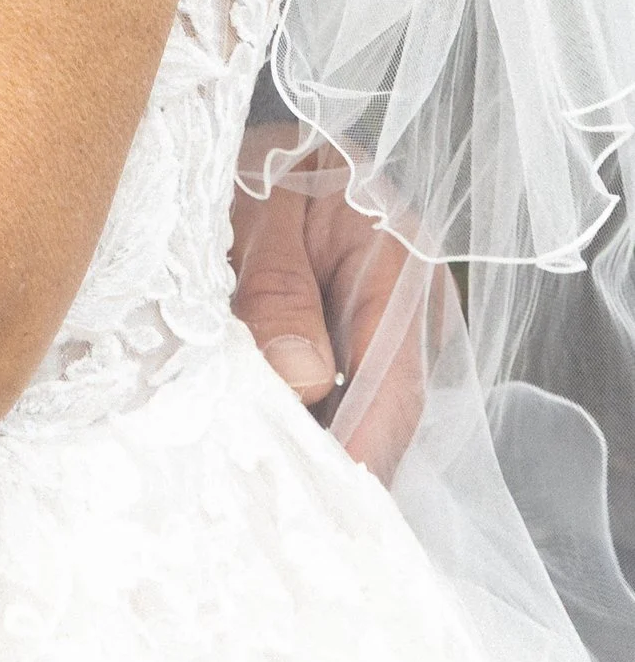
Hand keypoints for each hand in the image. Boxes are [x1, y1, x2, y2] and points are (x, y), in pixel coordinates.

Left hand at [230, 121, 449, 479]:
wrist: (253, 144)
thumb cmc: (255, 163)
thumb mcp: (255, 202)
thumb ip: (276, 284)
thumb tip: (301, 381)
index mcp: (400, 260)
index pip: (395, 376)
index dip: (362, 444)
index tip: (324, 493)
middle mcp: (407, 311)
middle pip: (384, 411)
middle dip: (337, 465)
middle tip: (281, 517)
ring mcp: (383, 337)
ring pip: (358, 416)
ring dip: (314, 453)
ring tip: (262, 502)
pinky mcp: (351, 352)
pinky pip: (334, 405)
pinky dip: (300, 431)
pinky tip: (258, 461)